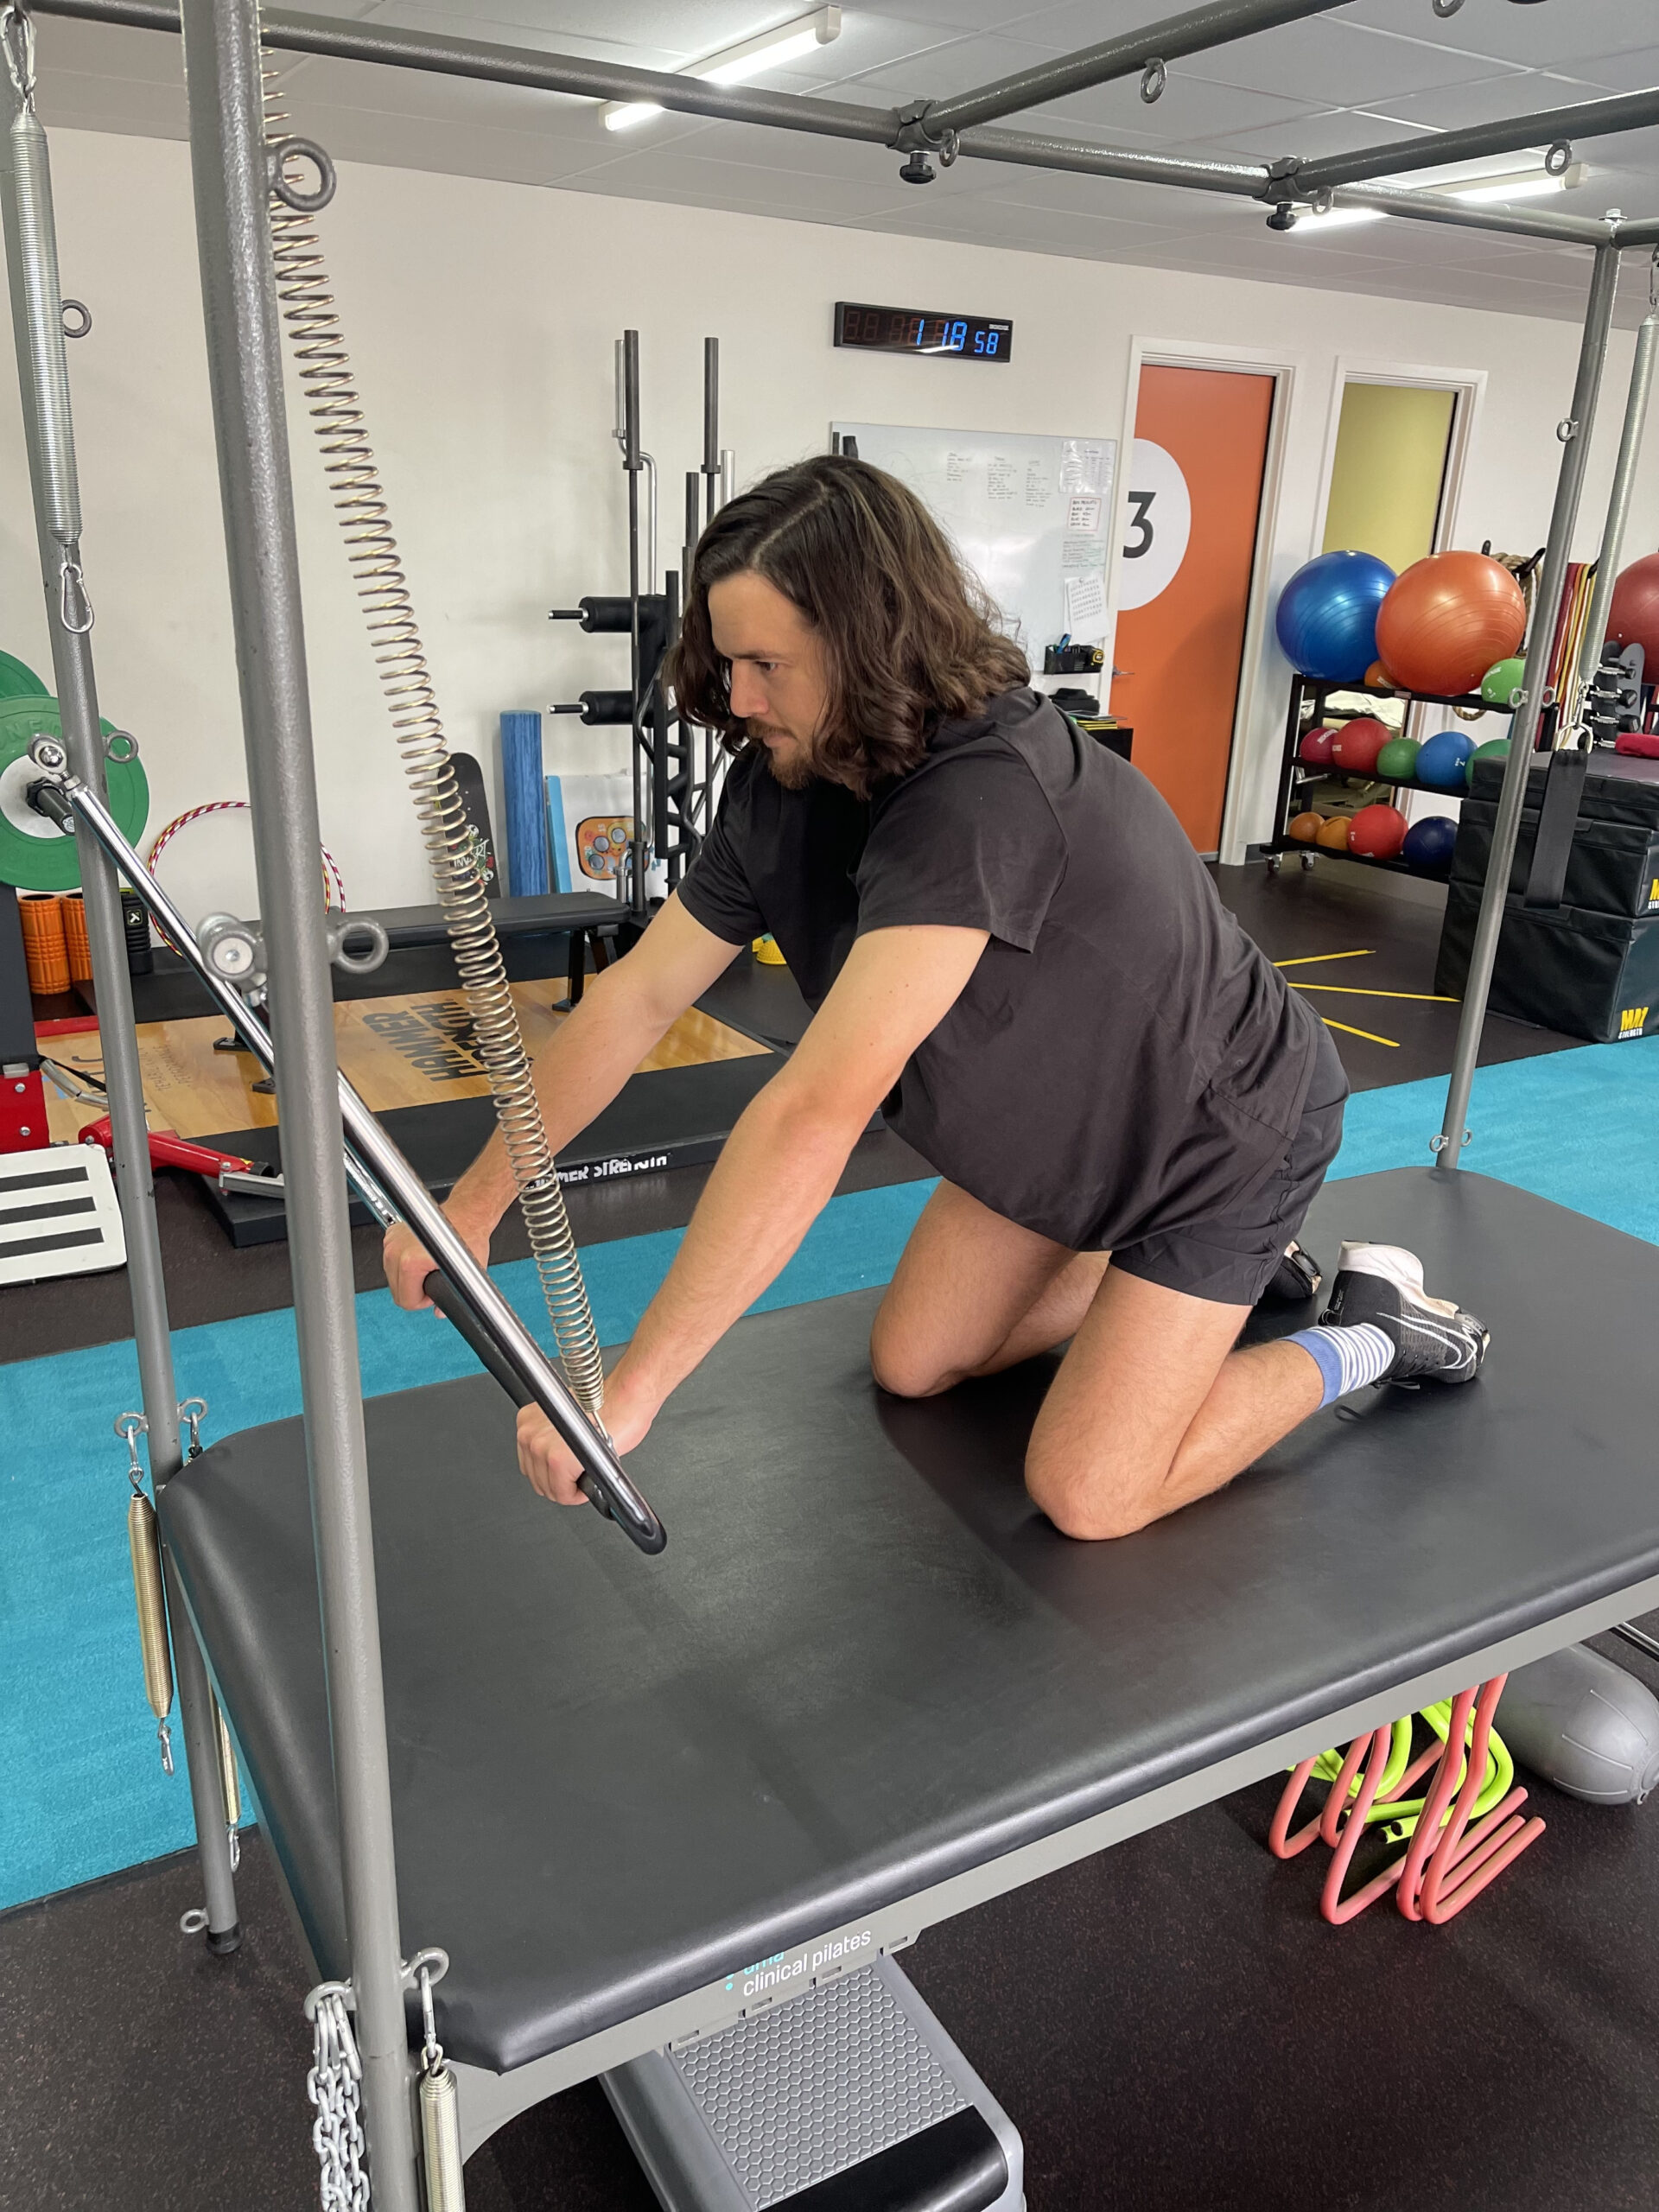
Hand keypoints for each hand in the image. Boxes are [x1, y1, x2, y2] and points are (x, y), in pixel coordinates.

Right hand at [382, 1209, 491, 1310]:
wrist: (467, 1212)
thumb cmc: (469, 1236)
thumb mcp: (468, 1275)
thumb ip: (452, 1298)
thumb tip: (440, 1312)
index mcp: (410, 1262)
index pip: (405, 1300)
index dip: (423, 1301)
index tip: (435, 1289)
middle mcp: (397, 1249)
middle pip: (396, 1290)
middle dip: (415, 1290)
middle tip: (434, 1278)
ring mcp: (392, 1240)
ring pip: (392, 1276)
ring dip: (409, 1277)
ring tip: (429, 1266)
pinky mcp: (391, 1233)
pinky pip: (392, 1260)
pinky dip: (403, 1263)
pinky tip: (421, 1257)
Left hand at [516, 1360, 658, 1506]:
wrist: (625, 1402)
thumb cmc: (606, 1409)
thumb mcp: (567, 1421)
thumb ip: (550, 1440)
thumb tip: (548, 1463)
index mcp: (528, 1421)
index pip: (530, 1464)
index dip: (551, 1472)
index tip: (566, 1470)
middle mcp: (530, 1433)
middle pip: (536, 1479)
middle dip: (559, 1482)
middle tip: (578, 1473)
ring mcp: (540, 1447)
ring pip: (549, 1489)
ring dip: (569, 1488)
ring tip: (585, 1472)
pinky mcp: (558, 1461)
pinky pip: (563, 1494)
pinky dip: (577, 1495)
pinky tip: (589, 1476)